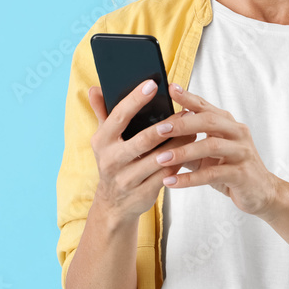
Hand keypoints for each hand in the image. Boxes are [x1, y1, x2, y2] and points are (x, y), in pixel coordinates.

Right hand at [87, 81, 196, 223]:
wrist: (113, 205)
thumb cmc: (113, 162)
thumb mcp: (104, 140)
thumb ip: (101, 113)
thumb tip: (94, 88)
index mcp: (102, 141)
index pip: (119, 116)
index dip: (135, 99)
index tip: (152, 84)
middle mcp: (111, 160)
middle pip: (142, 140)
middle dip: (165, 126)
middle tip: (185, 112)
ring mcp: (127, 179)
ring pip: (159, 159)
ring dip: (179, 143)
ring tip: (194, 128)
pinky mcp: (143, 193)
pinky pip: (166, 175)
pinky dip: (180, 161)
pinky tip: (190, 149)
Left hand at [153, 85, 279, 216]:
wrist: (261, 192)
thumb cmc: (231, 169)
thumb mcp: (208, 153)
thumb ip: (189, 142)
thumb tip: (158, 136)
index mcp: (228, 124)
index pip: (205, 106)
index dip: (188, 97)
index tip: (170, 88)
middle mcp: (237, 133)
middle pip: (209, 121)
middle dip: (182, 124)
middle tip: (159, 129)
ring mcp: (241, 152)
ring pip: (211, 146)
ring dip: (183, 152)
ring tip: (160, 159)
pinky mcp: (242, 173)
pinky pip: (213, 174)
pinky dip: (190, 179)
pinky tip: (172, 182)